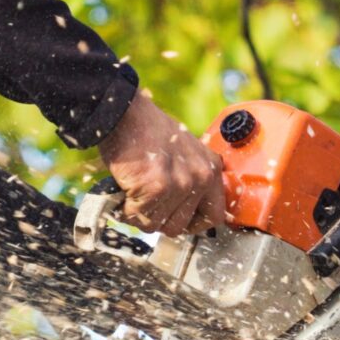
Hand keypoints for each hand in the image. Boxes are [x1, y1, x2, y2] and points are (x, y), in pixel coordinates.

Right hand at [100, 90, 230, 236]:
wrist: (125, 113)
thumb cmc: (148, 131)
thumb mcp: (185, 150)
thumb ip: (192, 177)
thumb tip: (185, 209)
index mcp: (211, 168)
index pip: (214, 216)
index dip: (192, 223)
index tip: (176, 219)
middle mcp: (201, 177)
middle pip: (180, 226)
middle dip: (159, 219)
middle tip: (146, 202)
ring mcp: (181, 183)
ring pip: (158, 225)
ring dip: (141, 214)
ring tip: (135, 192)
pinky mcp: (157, 187)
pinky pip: (140, 217)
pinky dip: (127, 209)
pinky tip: (126, 189)